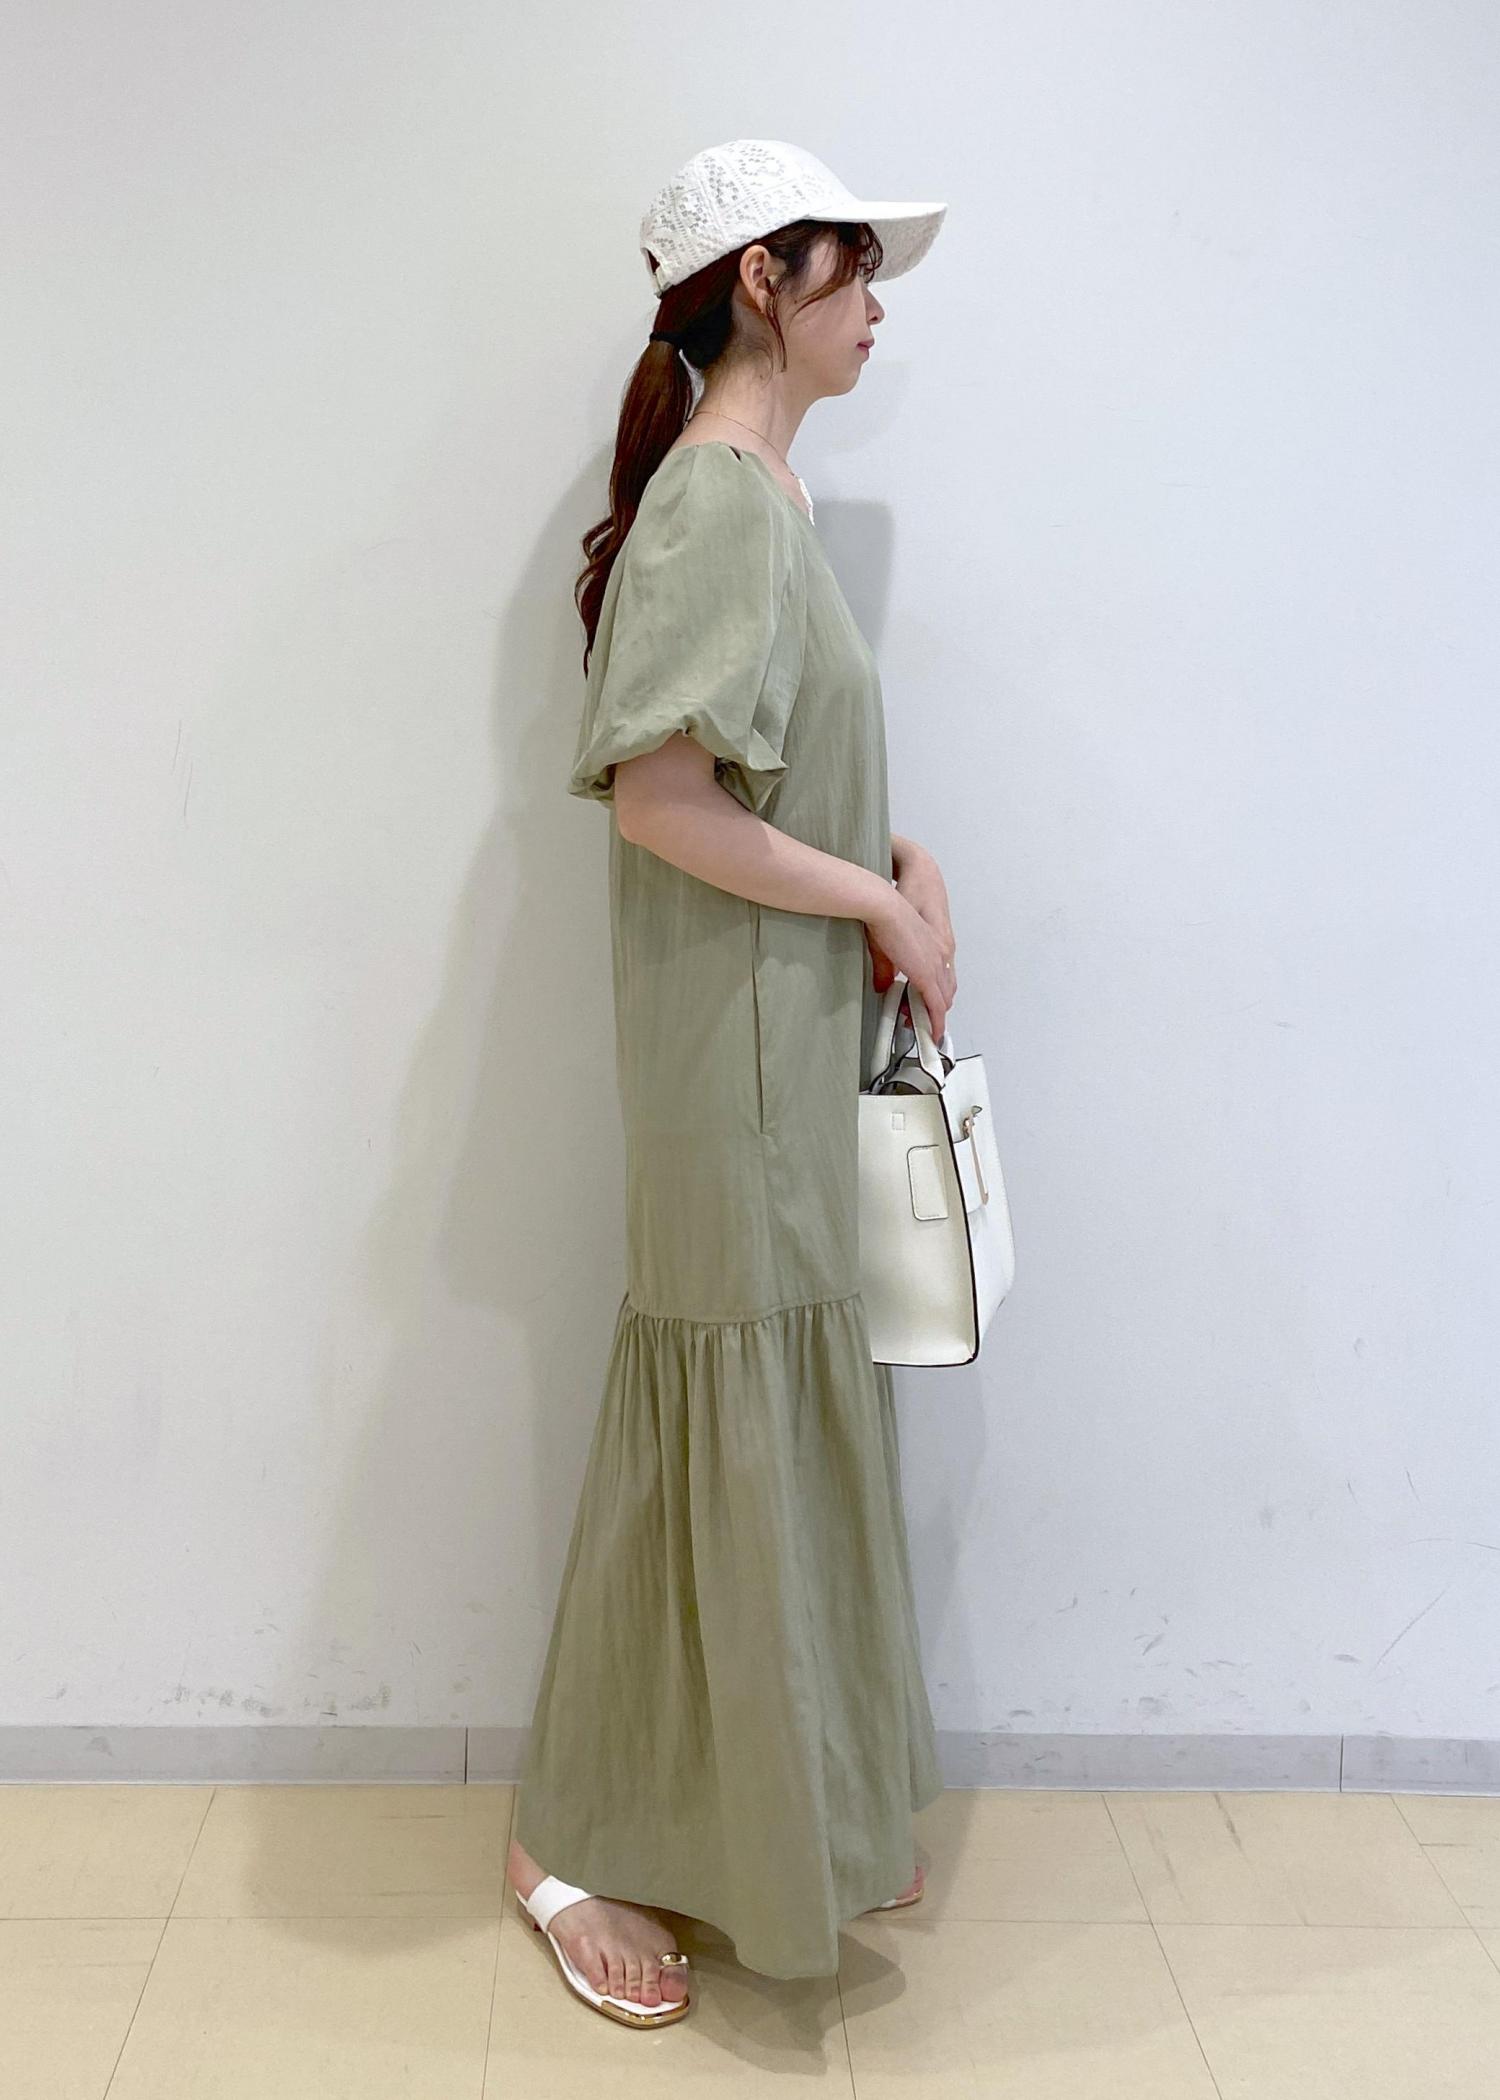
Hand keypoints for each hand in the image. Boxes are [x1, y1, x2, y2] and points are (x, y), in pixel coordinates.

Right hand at [865, 885, 957, 1041]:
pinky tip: (933, 1032)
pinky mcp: (926, 975)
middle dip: (933, 1010)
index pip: (941, 978)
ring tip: (919, 1027)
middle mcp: (939, 956)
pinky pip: (937, 1006)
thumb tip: (883, 986)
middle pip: (945, 992)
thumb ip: (886, 971)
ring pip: (942, 1002)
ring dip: (932, 1018)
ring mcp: (935, 966)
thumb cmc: (884, 917)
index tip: (924, 1008)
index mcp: (933, 947)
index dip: (934, 996)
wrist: (884, 907)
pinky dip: (936, 1022)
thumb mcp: (884, 950)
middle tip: (917, 1019)